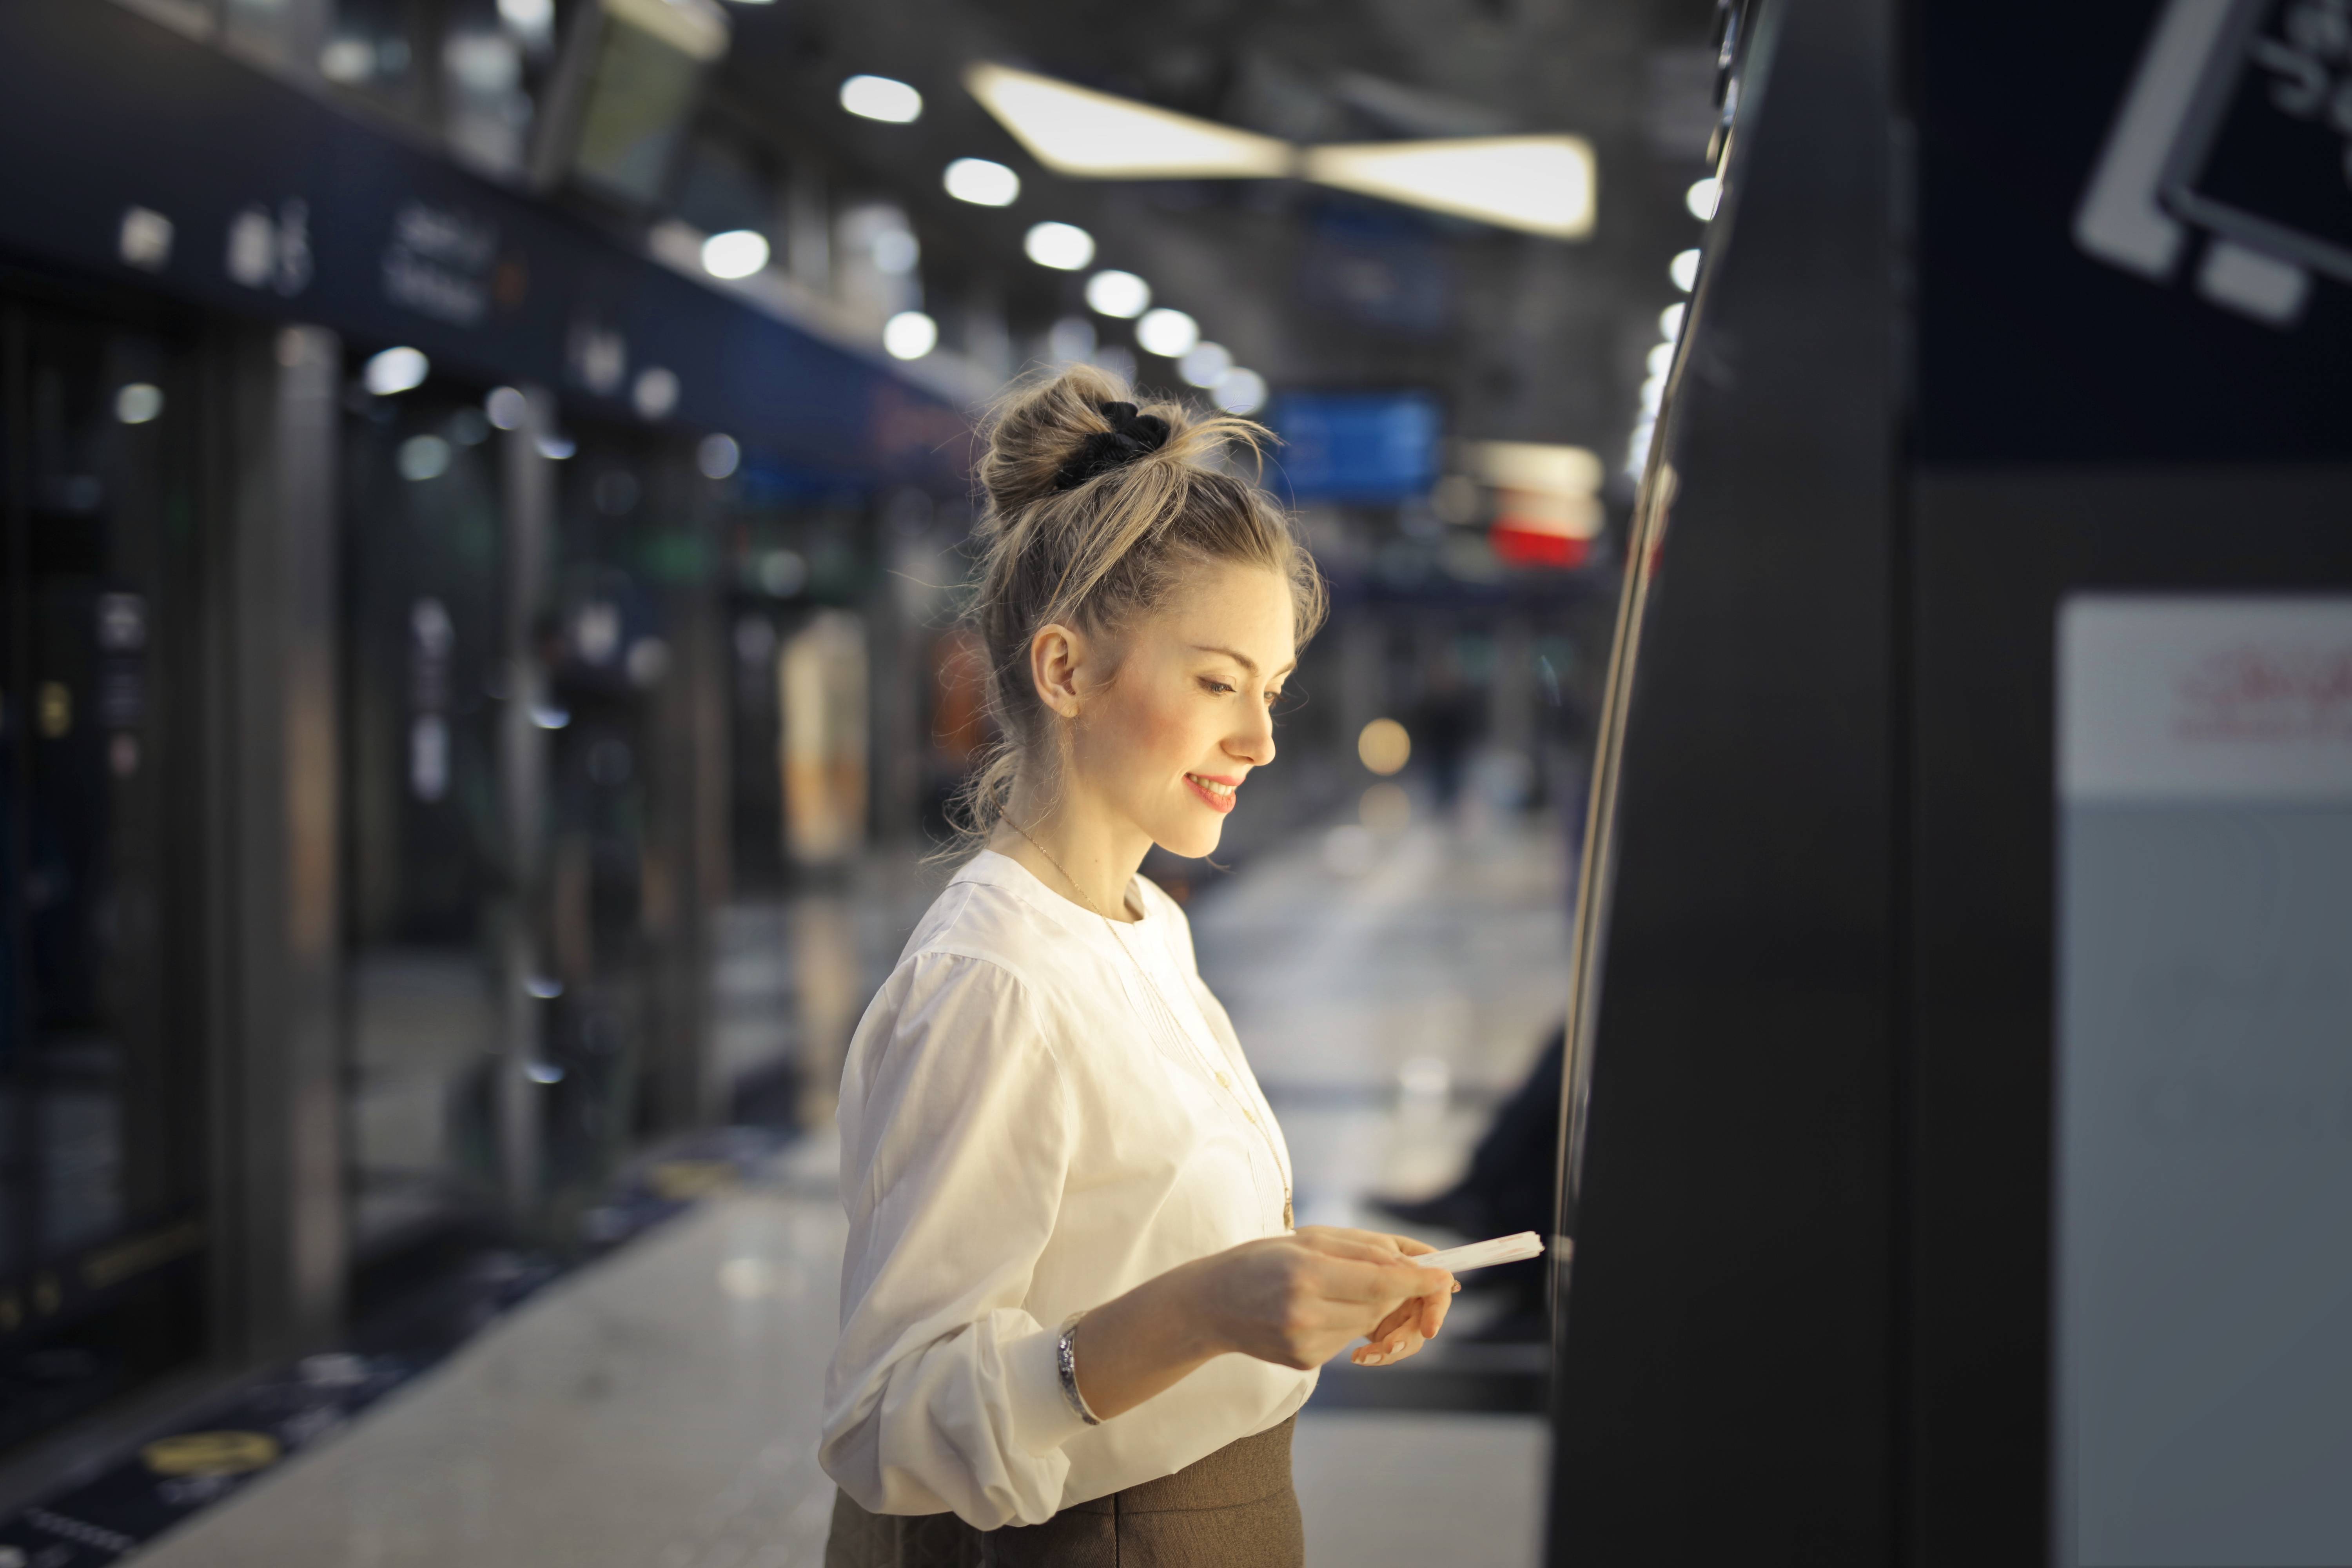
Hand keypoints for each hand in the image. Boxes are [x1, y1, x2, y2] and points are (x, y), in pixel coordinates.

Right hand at [1195, 1227, 1455, 1371]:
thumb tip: (1420, 1267)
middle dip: (1395, 1290)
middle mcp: (1305, 1314)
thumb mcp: (1310, 1238)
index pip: (1380, 1283)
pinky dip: (1346, 1322)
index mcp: (1306, 1273)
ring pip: (1367, 1324)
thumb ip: (1366, 1250)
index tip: (1447, 1277)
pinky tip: (1316, 1309)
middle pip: (1380, 1306)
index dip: (1419, 1282)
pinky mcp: (1304, 1362)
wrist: (1211, 1303)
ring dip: (1370, 1305)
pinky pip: (1346, 1340)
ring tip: (1335, 1286)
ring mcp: (1304, 1344)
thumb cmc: (1263, 1260)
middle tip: (1395, 1274)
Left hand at [1345, 1232, 1456, 1366]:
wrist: (1322, 1275)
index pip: (1438, 1290)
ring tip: (1364, 1356)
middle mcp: (1413, 1295)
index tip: (1429, 1330)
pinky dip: (1375, 1355)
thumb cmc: (1350, 1253)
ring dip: (1389, 1351)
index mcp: (1418, 1271)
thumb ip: (1394, 1262)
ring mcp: (1399, 1316)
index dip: (1436, 1309)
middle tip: (1390, 1347)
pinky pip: (1386, 1349)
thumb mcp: (1371, 1251)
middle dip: (1408, 1338)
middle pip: (1424, 1322)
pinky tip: (1358, 1356)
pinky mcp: (1382, 1332)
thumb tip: (1423, 1274)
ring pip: (1407, 1341)